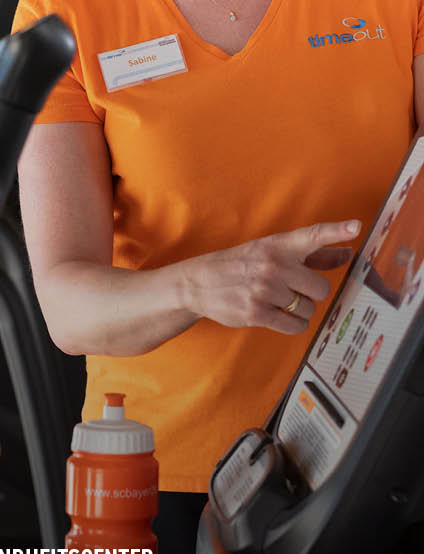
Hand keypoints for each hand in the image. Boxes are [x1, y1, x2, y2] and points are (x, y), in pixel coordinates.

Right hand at [179, 219, 360, 334]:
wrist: (197, 282)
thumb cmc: (240, 265)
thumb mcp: (270, 252)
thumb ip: (312, 254)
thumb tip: (347, 254)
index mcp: (277, 246)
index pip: (311, 236)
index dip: (335, 231)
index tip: (355, 228)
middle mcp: (272, 265)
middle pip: (321, 288)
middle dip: (310, 293)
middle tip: (291, 290)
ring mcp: (264, 289)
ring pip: (308, 309)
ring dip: (299, 310)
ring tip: (277, 302)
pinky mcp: (256, 313)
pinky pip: (295, 326)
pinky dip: (292, 324)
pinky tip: (277, 316)